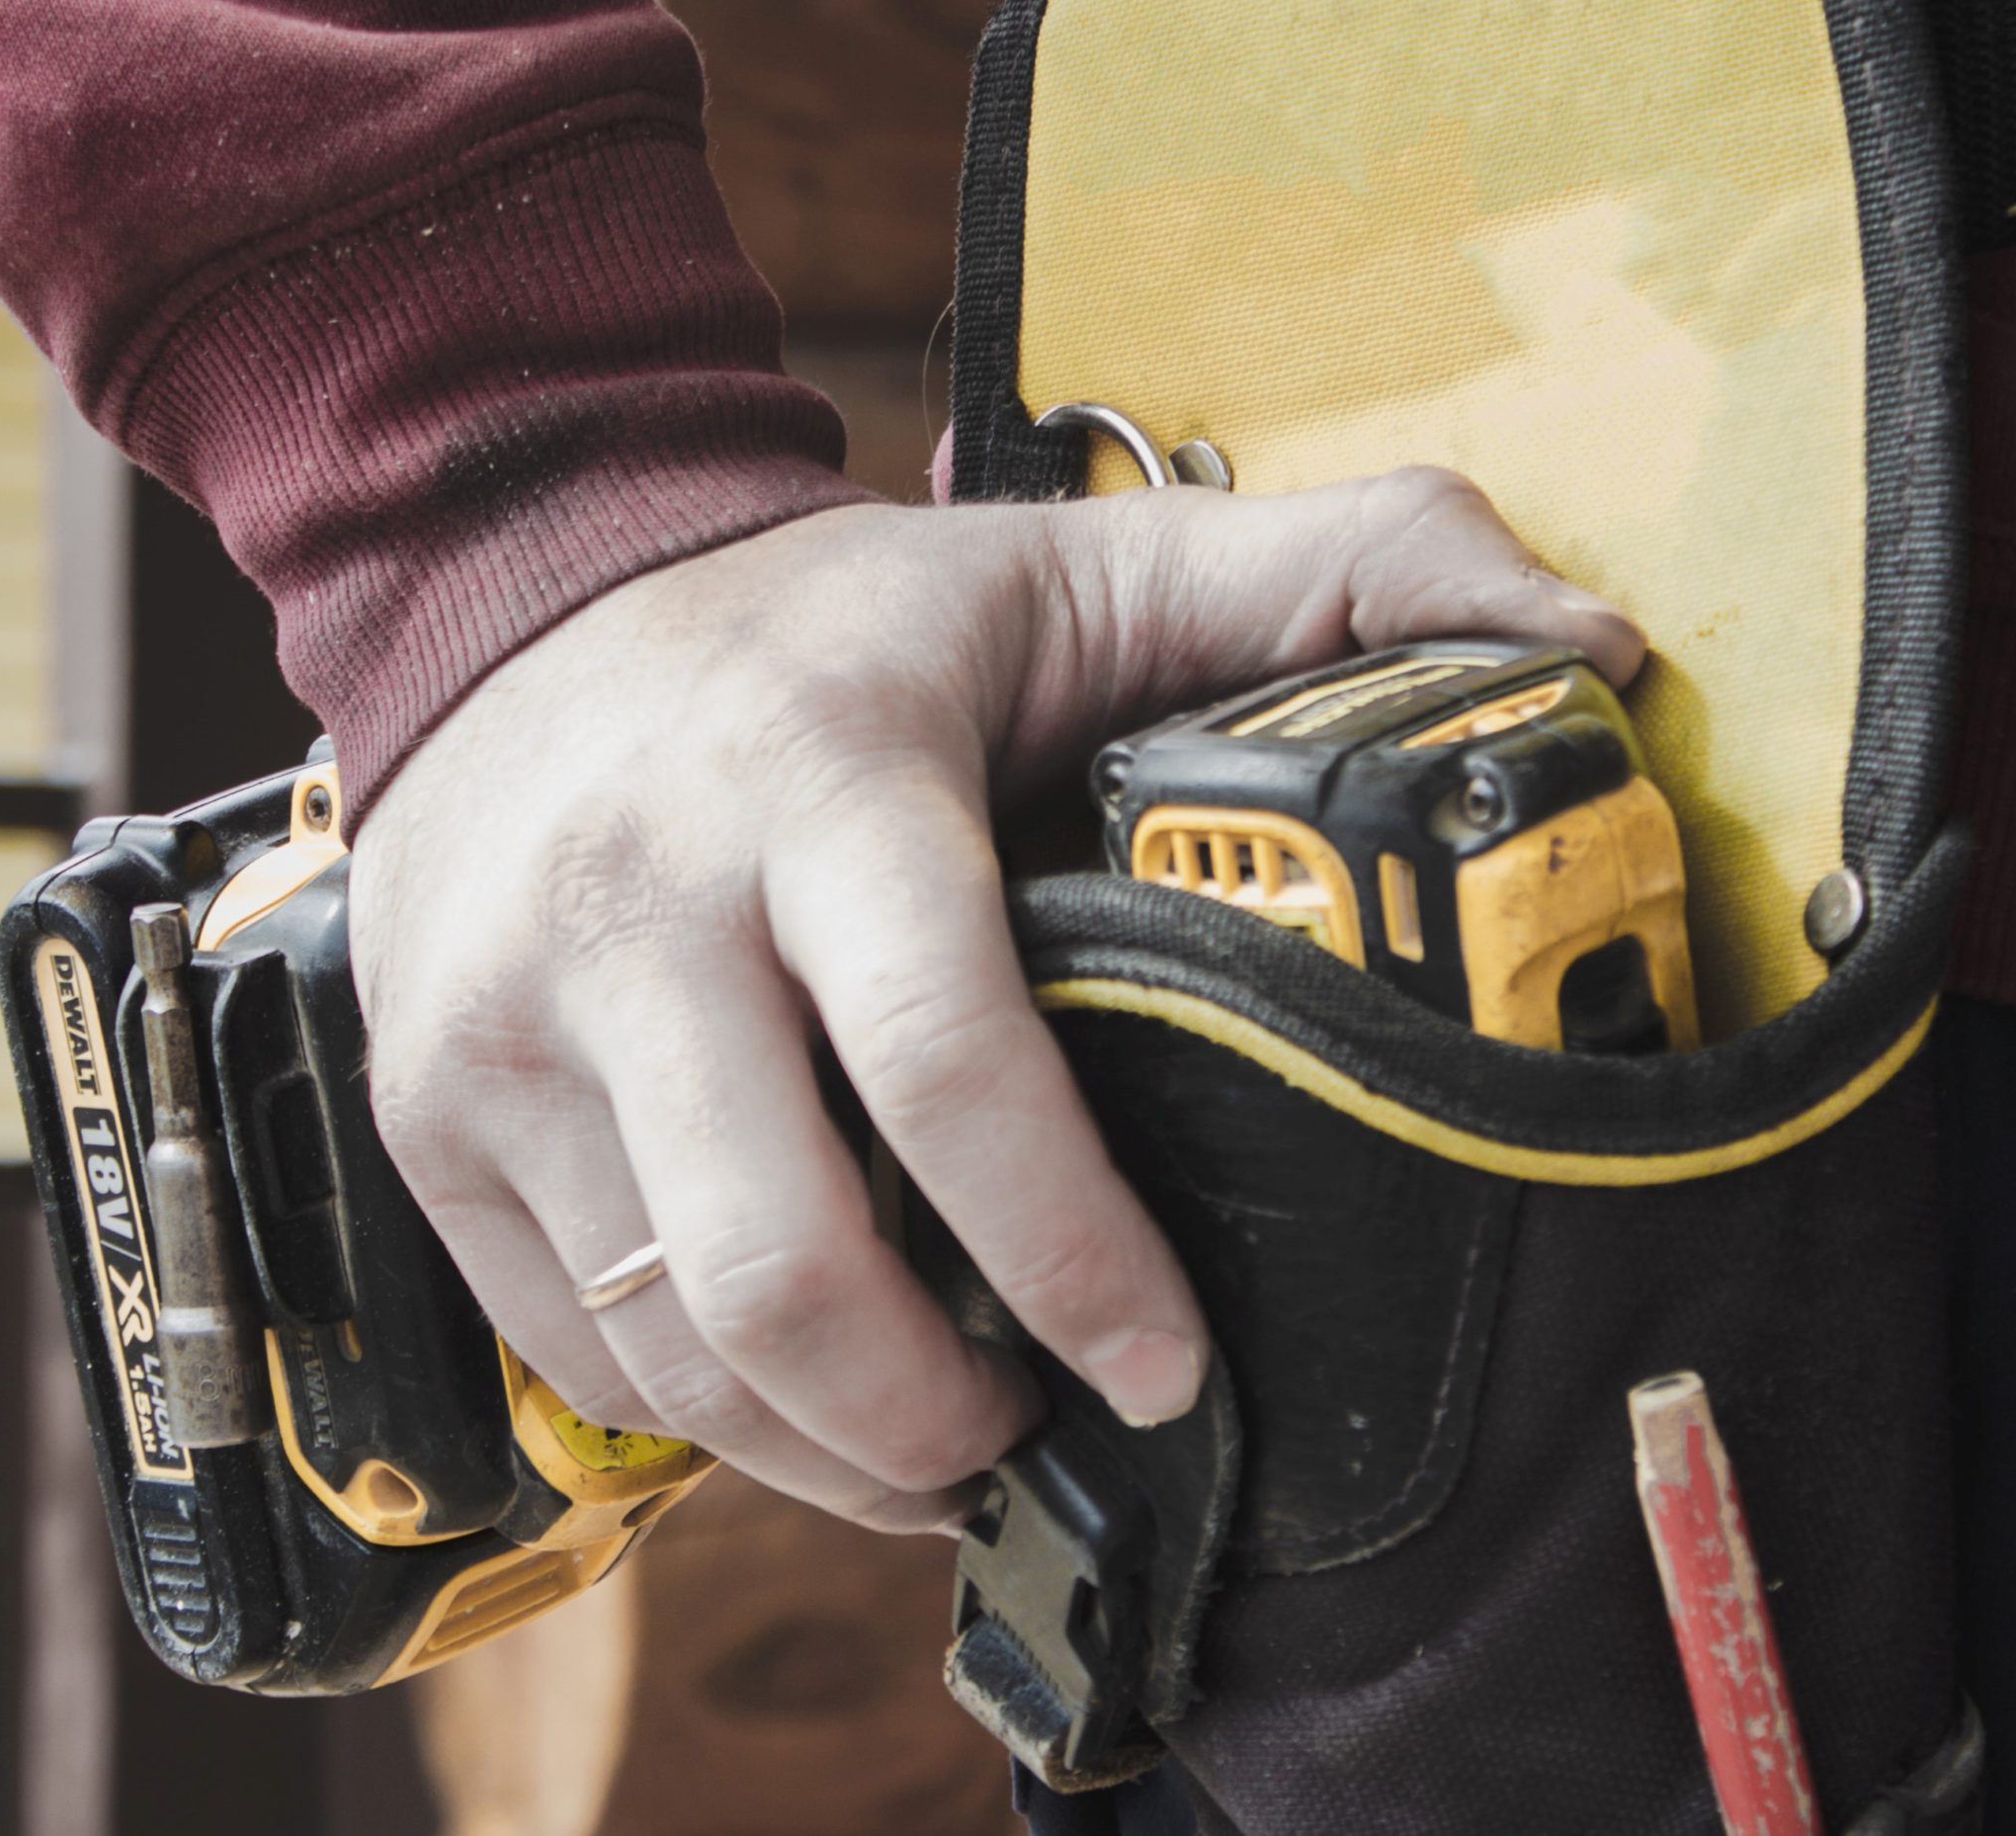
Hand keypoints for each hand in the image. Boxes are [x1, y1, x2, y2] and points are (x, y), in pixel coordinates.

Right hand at [349, 470, 1640, 1530]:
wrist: (514, 595)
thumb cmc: (830, 623)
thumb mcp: (1076, 564)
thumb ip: (1337, 572)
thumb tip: (1586, 645)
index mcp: (819, 779)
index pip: (949, 1058)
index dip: (1078, 1254)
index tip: (1167, 1366)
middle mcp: (633, 909)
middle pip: (781, 1266)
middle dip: (938, 1414)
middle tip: (1044, 1427)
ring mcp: (502, 1030)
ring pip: (673, 1350)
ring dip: (831, 1450)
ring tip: (942, 1433)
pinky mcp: (430, 1116)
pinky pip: (577, 1352)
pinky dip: (711, 1419)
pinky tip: (807, 1391)